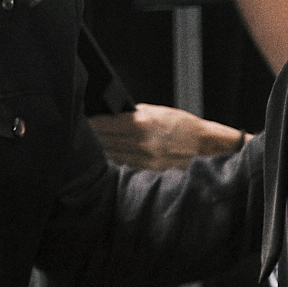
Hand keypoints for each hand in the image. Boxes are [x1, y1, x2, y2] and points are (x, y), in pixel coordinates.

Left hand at [89, 102, 245, 168]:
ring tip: (91, 147)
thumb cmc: (183, 128)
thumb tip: (107, 116)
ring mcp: (143, 162)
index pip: (102, 124)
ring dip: (99, 152)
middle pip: (102, 141)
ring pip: (109, 157)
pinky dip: (113, 164)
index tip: (82, 121)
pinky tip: (108, 160)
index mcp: (141, 124)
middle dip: (91, 137)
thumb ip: (131, 115)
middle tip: (81, 134)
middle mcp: (140, 144)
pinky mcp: (146, 174)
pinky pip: (121, 168)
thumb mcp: (157, 112)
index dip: (89, 123)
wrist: (206, 147)